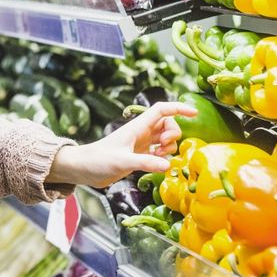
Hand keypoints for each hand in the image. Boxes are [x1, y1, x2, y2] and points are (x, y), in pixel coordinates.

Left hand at [46, 101, 196, 187]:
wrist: (83, 169)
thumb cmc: (98, 161)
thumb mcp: (122, 162)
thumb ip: (144, 163)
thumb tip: (168, 165)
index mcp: (137, 127)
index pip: (161, 110)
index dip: (178, 108)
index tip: (194, 113)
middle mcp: (140, 133)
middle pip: (167, 123)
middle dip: (173, 132)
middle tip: (165, 146)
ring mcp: (140, 144)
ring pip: (164, 137)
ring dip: (169, 146)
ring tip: (160, 157)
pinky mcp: (138, 156)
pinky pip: (158, 152)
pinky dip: (163, 157)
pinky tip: (158, 164)